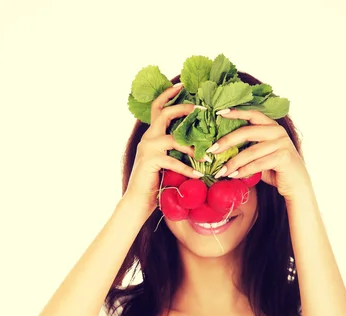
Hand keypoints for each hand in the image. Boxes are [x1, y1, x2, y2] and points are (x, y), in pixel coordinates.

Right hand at [124, 85, 203, 211]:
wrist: (138, 200)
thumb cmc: (155, 183)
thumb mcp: (167, 161)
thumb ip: (175, 150)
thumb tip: (198, 144)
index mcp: (151, 135)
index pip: (158, 107)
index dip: (169, 95)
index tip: (183, 85)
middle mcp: (148, 138)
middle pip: (165, 114)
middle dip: (184, 109)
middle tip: (201, 110)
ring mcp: (148, 149)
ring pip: (173, 139)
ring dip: (192, 148)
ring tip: (207, 156)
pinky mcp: (151, 161)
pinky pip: (174, 162)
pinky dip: (188, 169)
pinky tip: (198, 175)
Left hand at [208, 108, 313, 202]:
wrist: (296, 186)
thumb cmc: (275, 170)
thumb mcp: (260, 155)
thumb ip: (248, 148)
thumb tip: (222, 149)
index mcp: (272, 126)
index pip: (252, 114)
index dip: (235, 112)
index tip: (218, 113)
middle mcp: (278, 131)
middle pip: (247, 131)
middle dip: (227, 141)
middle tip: (212, 150)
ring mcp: (282, 143)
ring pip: (251, 151)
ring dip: (233, 163)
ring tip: (221, 172)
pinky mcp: (284, 157)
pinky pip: (258, 164)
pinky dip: (244, 171)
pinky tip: (234, 176)